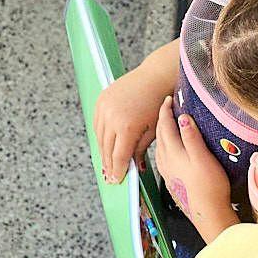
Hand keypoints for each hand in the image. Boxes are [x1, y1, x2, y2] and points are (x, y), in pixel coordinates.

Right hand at [93, 68, 165, 182]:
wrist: (155, 76)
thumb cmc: (159, 103)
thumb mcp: (154, 130)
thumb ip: (140, 150)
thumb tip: (135, 168)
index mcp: (127, 127)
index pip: (118, 156)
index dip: (118, 170)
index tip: (117, 181)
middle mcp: (112, 117)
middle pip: (106, 149)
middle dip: (109, 164)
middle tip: (110, 177)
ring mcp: (104, 107)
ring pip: (100, 137)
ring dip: (103, 151)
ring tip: (107, 163)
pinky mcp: (101, 100)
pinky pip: (97, 124)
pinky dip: (101, 135)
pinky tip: (106, 144)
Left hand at [149, 99, 234, 238]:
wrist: (207, 214)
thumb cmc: (210, 186)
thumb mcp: (202, 158)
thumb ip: (191, 137)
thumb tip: (182, 117)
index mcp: (173, 153)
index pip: (165, 125)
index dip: (166, 110)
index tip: (168, 98)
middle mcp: (166, 161)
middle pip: (159, 134)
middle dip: (161, 118)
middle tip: (166, 106)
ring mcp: (167, 171)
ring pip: (159, 145)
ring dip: (161, 132)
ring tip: (166, 123)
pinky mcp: (171, 180)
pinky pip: (162, 156)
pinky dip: (163, 145)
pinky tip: (168, 148)